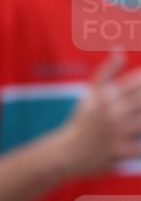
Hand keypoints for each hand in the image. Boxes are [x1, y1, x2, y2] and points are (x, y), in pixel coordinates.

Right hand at [56, 52, 140, 177]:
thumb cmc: (84, 120)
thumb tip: (119, 48)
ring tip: (133, 122)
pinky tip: (137, 140)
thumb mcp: (91, 94)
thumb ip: (107, 71)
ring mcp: (116, 132)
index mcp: (108, 95)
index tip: (140, 92)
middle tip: (133, 109)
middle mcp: (111, 111)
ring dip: (140, 122)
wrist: (66, 153)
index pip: (138, 82)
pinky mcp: (119, 151)